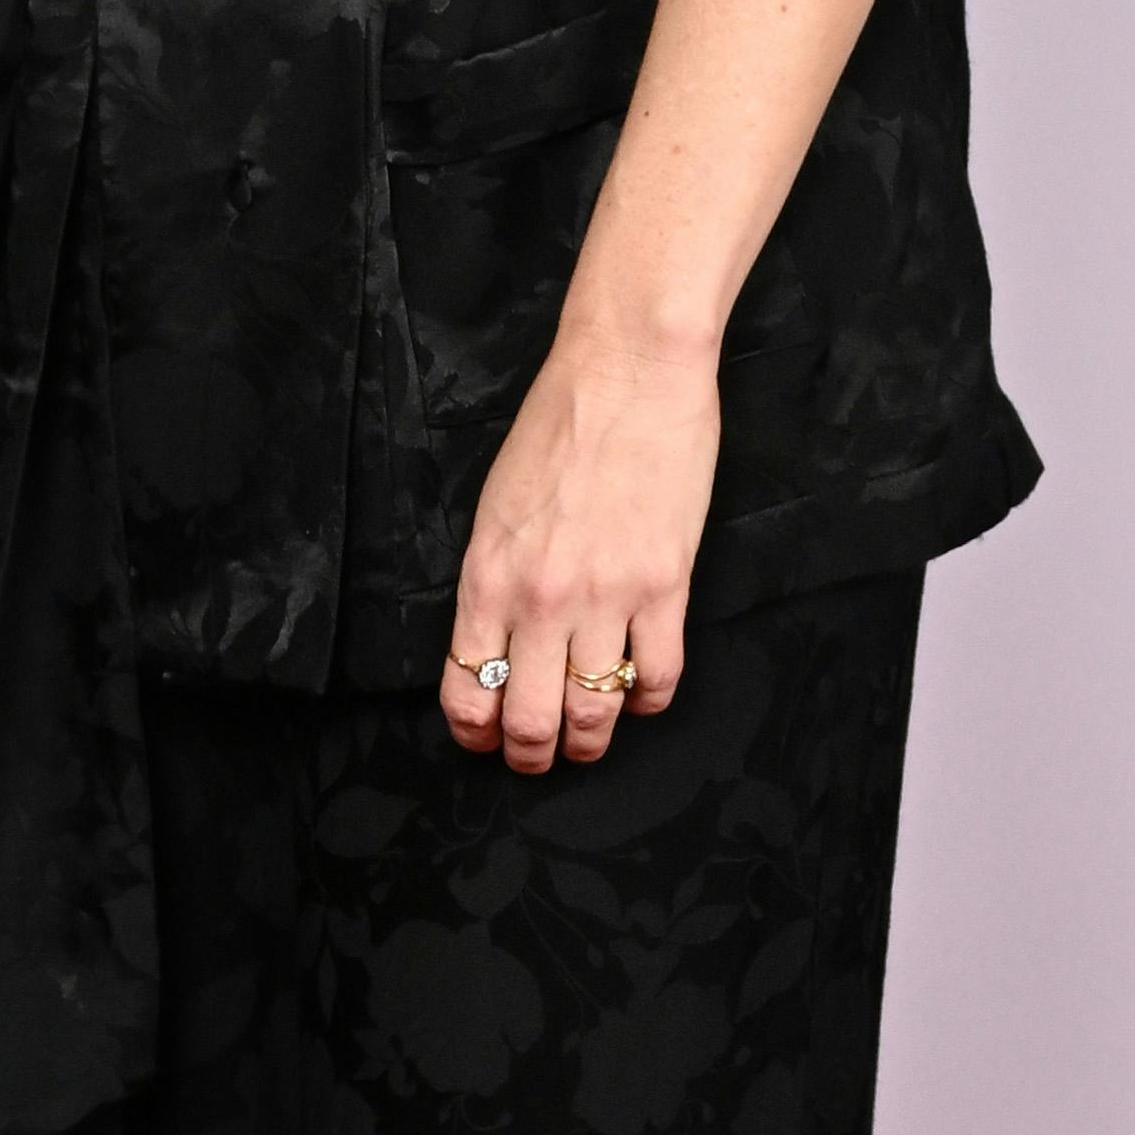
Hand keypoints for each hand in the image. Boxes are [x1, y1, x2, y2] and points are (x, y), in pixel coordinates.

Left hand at [439, 332, 717, 779]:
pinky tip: (644, 693)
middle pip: (530, 718)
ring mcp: (606, 596)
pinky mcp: (666, 585)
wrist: (626, 375)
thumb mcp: (496, 509)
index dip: (475, 731)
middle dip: (532, 754)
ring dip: (591, 739)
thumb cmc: (557, 429)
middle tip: (539, 759)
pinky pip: (659, 675)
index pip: (468, 687)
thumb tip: (495, 643)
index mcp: (486, 577)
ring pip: (596, 710)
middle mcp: (540, 598)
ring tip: (590, 739)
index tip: (484, 740)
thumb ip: (493, 580)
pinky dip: (651, 698)